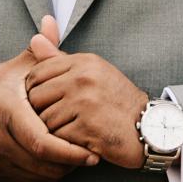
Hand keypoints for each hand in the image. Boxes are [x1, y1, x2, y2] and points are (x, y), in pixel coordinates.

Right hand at [0, 16, 98, 181]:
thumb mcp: (8, 70)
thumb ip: (36, 52)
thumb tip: (52, 20)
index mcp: (6, 112)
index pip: (42, 142)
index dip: (71, 151)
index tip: (92, 151)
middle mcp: (0, 141)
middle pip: (44, 165)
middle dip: (72, 164)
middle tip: (93, 154)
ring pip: (38, 177)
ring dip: (61, 172)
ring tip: (79, 158)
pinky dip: (46, 177)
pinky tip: (58, 164)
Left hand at [25, 19, 149, 170]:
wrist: (147, 126)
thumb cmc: (116, 100)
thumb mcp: (92, 72)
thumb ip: (59, 59)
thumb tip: (35, 38)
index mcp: (84, 62)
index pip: (36, 73)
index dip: (35, 91)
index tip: (49, 101)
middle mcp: (83, 78)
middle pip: (36, 97)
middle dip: (42, 112)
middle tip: (61, 118)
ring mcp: (86, 102)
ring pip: (45, 120)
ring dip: (55, 130)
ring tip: (74, 128)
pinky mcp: (87, 126)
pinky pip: (57, 137)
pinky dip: (65, 143)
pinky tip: (80, 139)